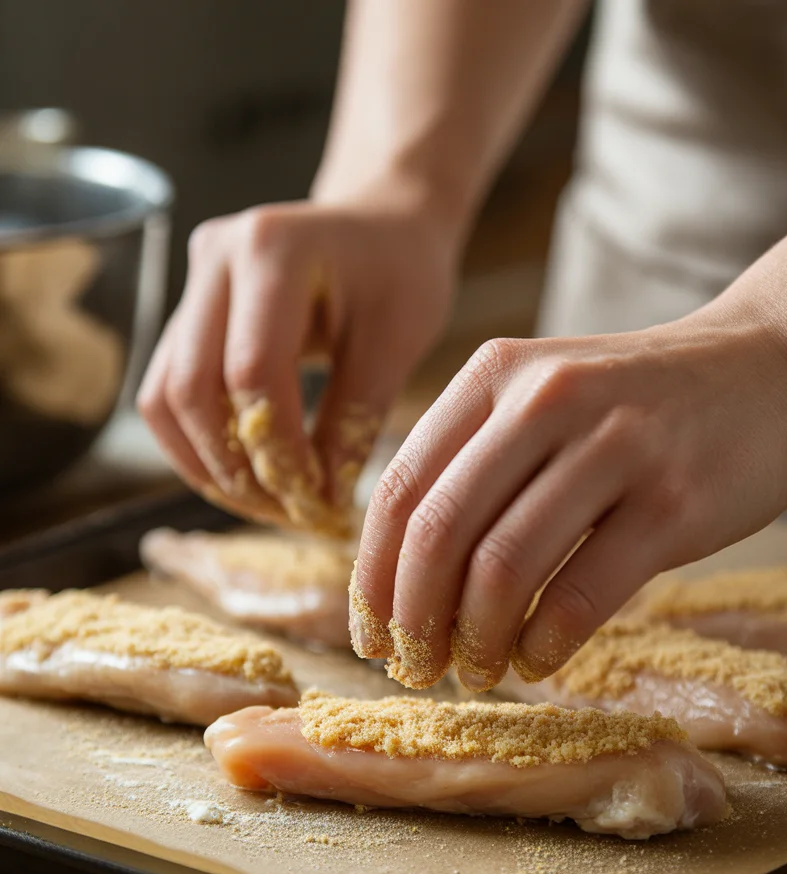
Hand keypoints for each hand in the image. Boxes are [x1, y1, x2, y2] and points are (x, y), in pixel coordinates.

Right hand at [138, 196, 456, 530]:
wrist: (381, 225)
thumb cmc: (400, 274)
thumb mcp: (398, 342)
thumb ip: (355, 419)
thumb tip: (319, 502)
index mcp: (273, 250)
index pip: (252, 372)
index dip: (278, 450)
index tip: (317, 500)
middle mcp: (215, 258)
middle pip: (191, 390)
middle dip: (235, 469)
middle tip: (288, 514)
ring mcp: (191, 284)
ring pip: (164, 398)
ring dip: (207, 466)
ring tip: (266, 506)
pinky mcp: (186, 314)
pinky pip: (169, 392)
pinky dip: (198, 446)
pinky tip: (245, 480)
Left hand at [349, 309, 786, 688]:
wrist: (770, 370)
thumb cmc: (637, 406)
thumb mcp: (542, 397)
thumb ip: (473, 463)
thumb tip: (400, 577)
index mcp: (494, 375)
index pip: (401, 491)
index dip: (372, 578)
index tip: (369, 634)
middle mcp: (545, 399)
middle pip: (439, 534)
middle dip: (413, 619)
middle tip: (414, 668)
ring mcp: (614, 447)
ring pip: (503, 569)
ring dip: (475, 641)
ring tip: (475, 672)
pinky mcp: (673, 502)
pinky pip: (581, 594)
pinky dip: (543, 645)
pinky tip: (535, 661)